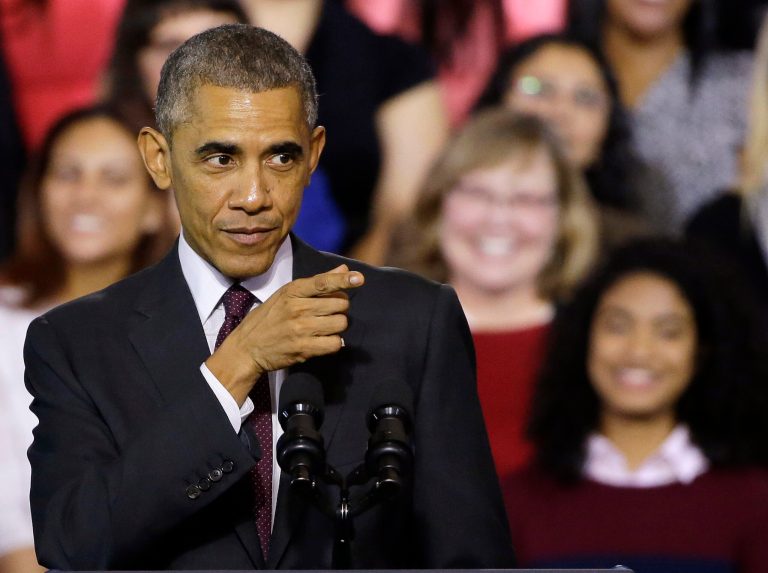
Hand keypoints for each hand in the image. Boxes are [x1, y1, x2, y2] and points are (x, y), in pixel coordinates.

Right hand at [206, 264, 363, 404]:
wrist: (247, 347)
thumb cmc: (269, 318)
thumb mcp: (287, 294)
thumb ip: (317, 283)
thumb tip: (344, 269)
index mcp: (292, 291)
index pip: (323, 282)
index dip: (343, 280)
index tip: (359, 278)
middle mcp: (297, 308)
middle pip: (340, 304)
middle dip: (340, 308)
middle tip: (328, 313)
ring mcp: (300, 329)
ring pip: (340, 323)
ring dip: (338, 326)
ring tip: (325, 327)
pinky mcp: (303, 349)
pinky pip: (334, 344)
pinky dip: (334, 343)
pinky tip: (324, 341)